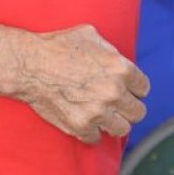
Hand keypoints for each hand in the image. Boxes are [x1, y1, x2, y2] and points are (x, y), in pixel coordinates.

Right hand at [9, 25, 149, 143]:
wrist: (30, 65)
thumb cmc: (59, 45)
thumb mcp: (93, 36)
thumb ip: (112, 51)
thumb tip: (119, 60)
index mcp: (121, 68)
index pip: (143, 89)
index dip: (134, 89)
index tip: (126, 90)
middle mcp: (114, 92)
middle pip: (138, 112)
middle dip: (128, 108)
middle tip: (117, 105)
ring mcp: (98, 112)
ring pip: (122, 129)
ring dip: (114, 122)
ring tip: (104, 115)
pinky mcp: (80, 126)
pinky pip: (96, 138)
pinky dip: (91, 132)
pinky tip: (85, 121)